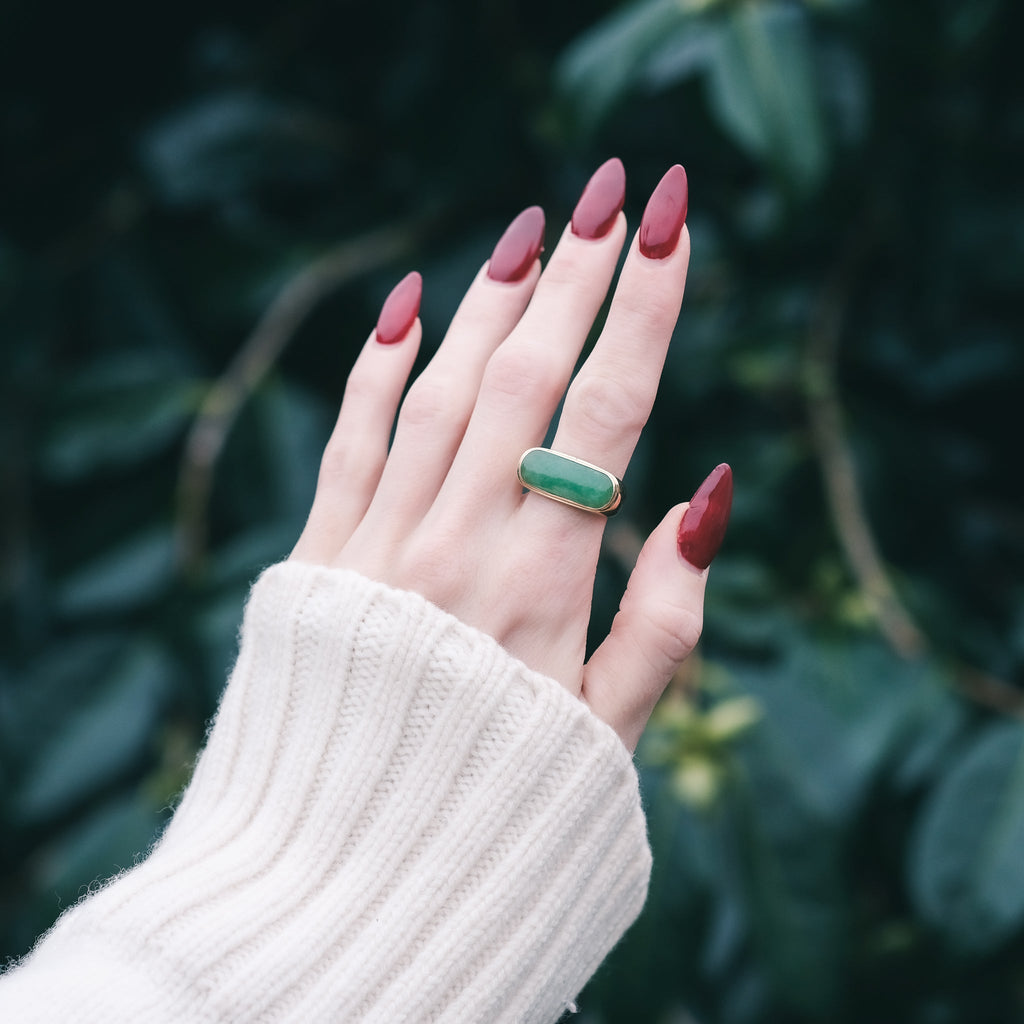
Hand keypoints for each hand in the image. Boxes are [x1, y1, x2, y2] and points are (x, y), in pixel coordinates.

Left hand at [289, 158, 731, 750]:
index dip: (645, 311)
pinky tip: (405, 304)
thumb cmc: (497, 808)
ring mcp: (379, 545)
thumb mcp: (607, 733)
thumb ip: (665, 620)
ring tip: (533, 231)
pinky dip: (375, 367)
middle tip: (615, 193)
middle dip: (578, 276)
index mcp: (543, 584)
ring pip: (439, 389)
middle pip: (526, 376)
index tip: (670, 225)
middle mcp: (459, 544)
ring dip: (490, 301)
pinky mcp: (317, 560)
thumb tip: (707, 499)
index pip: (607, 412)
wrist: (345, 873)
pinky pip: (348, 439)